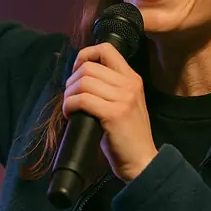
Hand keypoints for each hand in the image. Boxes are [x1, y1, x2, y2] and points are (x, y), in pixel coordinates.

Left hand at [63, 44, 158, 181]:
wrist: (141, 161)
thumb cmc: (127, 136)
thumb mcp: (125, 103)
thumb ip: (110, 87)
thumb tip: (80, 77)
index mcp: (133, 78)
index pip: (106, 49)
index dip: (85, 56)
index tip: (77, 74)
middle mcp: (129, 84)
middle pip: (89, 66)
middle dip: (72, 80)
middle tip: (70, 96)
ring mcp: (123, 98)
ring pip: (83, 82)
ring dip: (68, 94)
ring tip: (69, 107)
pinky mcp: (113, 114)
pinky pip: (82, 99)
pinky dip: (69, 106)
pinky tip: (70, 115)